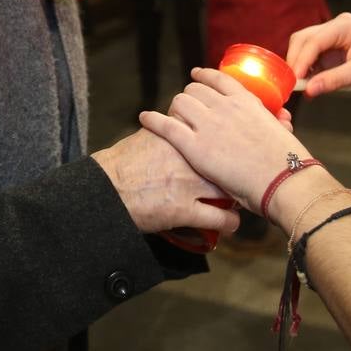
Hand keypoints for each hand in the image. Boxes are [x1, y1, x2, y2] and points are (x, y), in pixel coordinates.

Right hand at [92, 127, 238, 235]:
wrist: (106, 188)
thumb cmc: (122, 163)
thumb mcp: (148, 137)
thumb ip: (170, 131)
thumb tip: (179, 126)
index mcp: (180, 136)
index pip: (216, 134)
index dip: (230, 144)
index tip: (237, 150)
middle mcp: (189, 158)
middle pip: (229, 162)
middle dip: (239, 171)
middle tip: (243, 177)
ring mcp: (189, 184)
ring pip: (230, 191)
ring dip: (238, 197)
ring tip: (240, 201)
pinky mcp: (184, 210)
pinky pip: (220, 219)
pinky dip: (230, 223)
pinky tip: (231, 224)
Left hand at [142, 69, 339, 229]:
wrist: (283, 181)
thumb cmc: (287, 162)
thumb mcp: (283, 131)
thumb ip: (277, 120)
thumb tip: (282, 117)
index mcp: (246, 101)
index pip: (218, 79)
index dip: (204, 76)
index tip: (196, 76)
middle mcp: (224, 106)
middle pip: (194, 90)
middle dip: (189, 98)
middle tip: (185, 109)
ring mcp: (208, 124)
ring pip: (180, 103)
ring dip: (174, 109)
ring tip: (170, 117)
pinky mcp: (194, 145)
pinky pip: (166, 125)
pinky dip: (153, 119)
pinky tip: (144, 118)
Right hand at [286, 13, 350, 99]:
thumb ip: (334, 79)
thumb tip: (309, 90)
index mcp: (344, 26)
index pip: (314, 40)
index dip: (301, 59)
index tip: (295, 77)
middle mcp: (335, 30)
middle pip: (303, 40)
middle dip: (296, 60)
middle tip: (292, 82)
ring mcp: (332, 42)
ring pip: (305, 50)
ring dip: (300, 67)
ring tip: (298, 86)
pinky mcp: (332, 56)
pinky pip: (313, 62)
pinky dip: (308, 73)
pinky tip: (307, 86)